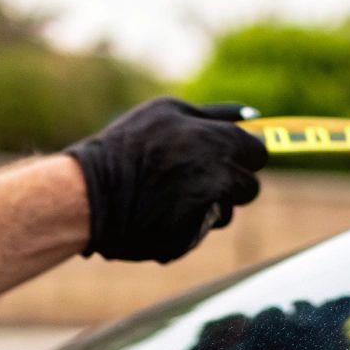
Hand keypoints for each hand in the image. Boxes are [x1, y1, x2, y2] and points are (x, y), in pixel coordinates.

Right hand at [65, 97, 268, 262]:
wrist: (89, 191)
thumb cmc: (129, 144)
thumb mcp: (168, 112)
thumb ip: (216, 114)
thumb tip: (253, 116)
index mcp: (221, 143)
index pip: (259, 152)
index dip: (244, 155)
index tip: (230, 155)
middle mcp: (221, 177)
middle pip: (250, 188)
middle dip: (231, 184)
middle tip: (196, 177)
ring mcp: (207, 210)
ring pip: (226, 213)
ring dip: (209, 206)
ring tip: (169, 194)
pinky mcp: (191, 237)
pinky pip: (199, 231)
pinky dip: (183, 225)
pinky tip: (158, 213)